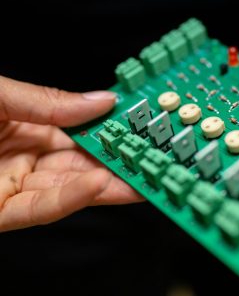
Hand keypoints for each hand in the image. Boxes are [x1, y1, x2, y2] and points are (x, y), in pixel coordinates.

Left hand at [0, 76, 141, 231]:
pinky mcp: (1, 213)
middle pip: (84, 165)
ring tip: (142, 175)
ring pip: (71, 190)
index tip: (139, 126)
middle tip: (153, 158)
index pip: (82, 133)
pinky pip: (42, 208)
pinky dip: (73, 198)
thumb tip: (103, 100)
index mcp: (30, 129)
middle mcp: (28, 160)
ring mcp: (16, 186)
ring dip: (110, 185)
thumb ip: (50, 101)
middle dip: (120, 163)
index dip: (111, 131)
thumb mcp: (3, 96)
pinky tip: (100, 183)